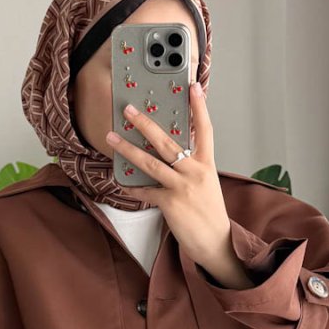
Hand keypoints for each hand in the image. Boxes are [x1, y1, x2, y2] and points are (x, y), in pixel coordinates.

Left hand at [104, 82, 253, 287]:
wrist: (216, 242)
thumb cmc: (208, 212)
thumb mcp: (205, 183)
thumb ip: (190, 167)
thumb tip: (168, 154)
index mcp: (206, 164)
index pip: (205, 129)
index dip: (199, 107)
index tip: (193, 86)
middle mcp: (195, 172)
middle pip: (168, 141)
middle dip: (145, 123)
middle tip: (129, 110)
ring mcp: (183, 187)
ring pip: (151, 162)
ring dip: (128, 149)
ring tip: (112, 137)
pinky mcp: (171, 203)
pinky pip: (145, 191)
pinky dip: (132, 187)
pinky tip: (122, 184)